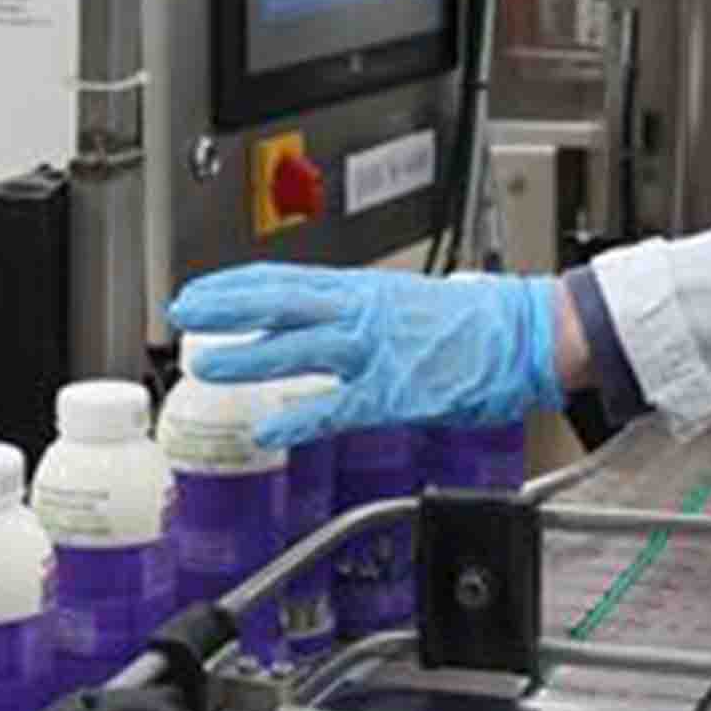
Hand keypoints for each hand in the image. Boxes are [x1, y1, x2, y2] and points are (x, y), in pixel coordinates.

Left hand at [164, 266, 560, 448]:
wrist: (530, 334)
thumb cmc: (479, 322)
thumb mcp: (408, 303)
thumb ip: (365, 315)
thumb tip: (332, 325)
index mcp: (365, 289)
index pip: (285, 280)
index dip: (235, 286)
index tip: (199, 291)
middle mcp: (363, 311)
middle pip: (277, 302)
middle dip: (224, 308)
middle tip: (180, 316)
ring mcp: (376, 350)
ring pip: (295, 347)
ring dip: (246, 357)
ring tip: (204, 363)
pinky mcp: (395, 391)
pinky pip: (336, 406)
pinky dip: (298, 418)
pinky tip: (268, 430)